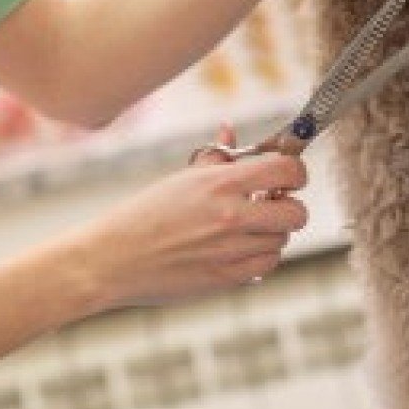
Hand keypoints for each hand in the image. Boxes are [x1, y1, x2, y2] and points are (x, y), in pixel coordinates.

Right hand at [72, 125, 309, 308]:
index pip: (287, 170)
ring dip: (271, 232)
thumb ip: (215, 157)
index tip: (285, 176)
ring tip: (244, 227)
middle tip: (269, 204)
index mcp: (219, 184)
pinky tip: (237, 248)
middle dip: (288, 206)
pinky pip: (266, 265)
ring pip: (282, 240)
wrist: (112, 260)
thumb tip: (230, 130)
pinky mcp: (227, 278)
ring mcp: (231, 251)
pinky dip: (259, 256)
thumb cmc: (142, 215)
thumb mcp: (180, 179)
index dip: (294, 172)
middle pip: (297, 212)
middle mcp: (231, 216)